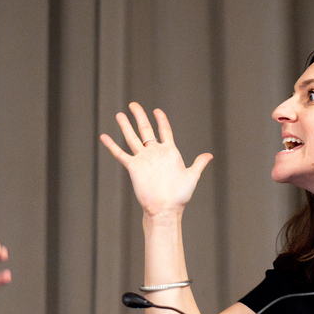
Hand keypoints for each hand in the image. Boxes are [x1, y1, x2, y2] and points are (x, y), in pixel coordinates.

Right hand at [99, 102, 212, 216]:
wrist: (165, 208)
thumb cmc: (179, 195)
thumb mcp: (192, 176)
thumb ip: (198, 164)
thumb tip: (209, 155)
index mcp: (169, 152)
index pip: (164, 130)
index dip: (161, 120)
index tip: (157, 110)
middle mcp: (155, 153)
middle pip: (145, 129)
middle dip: (139, 116)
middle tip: (133, 104)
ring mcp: (143, 159)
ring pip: (132, 138)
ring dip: (125, 126)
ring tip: (119, 115)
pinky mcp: (133, 167)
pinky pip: (121, 154)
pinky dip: (112, 146)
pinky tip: (104, 136)